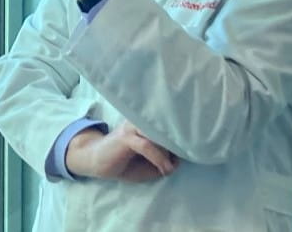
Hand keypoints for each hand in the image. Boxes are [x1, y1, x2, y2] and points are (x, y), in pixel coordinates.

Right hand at [65, 120, 179, 182]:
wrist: (96, 161)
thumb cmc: (123, 163)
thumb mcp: (148, 166)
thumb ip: (163, 161)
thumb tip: (179, 160)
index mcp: (147, 124)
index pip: (169, 126)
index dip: (182, 136)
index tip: (195, 149)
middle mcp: (141, 122)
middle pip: (167, 128)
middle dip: (179, 142)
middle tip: (190, 155)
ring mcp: (133, 128)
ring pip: (159, 137)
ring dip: (170, 152)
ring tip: (174, 166)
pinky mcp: (126, 137)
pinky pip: (147, 146)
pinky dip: (159, 158)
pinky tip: (166, 169)